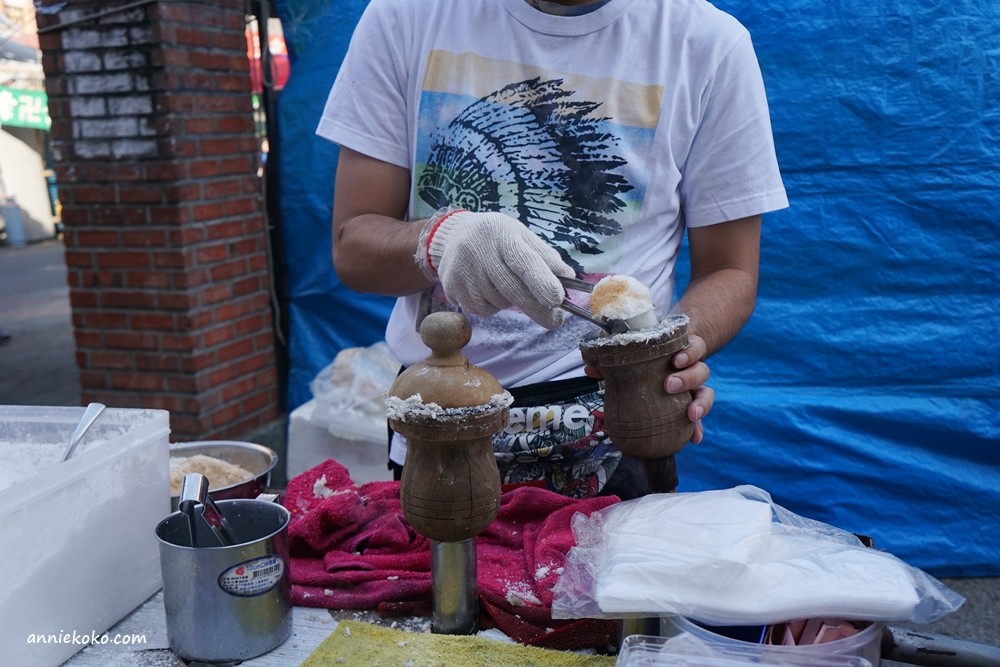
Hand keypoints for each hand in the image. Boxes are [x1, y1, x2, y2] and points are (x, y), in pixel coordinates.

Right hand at [417, 209, 573, 328]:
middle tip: (555, 321)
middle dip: (538, 308)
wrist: (453, 236)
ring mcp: (463, 271)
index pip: (524, 260)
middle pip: (513, 289)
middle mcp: (480, 251)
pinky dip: (492, 306)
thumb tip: (569, 280)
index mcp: (503, 234)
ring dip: (511, 302)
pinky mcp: (452, 288)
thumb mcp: (523, 237)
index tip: (558, 299)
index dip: (541, 281)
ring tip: (502, 282)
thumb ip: (546, 258)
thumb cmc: (498, 239)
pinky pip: (483, 310)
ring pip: (499, 303)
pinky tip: (487, 288)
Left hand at [583, 333, 713, 443]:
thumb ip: (615, 363)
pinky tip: (694, 439)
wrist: (668, 367)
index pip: (694, 348)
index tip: (676, 360)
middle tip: (669, 385)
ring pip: (706, 393)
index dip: (689, 353)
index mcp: (681, 353)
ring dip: (700, 404)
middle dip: (688, 378)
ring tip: (690, 415)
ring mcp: (695, 389)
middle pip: (702, 370)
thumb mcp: (637, 358)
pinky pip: (700, 418)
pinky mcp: (693, 406)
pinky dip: (699, 428)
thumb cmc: (651, 361)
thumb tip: (590, 369)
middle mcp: (693, 370)